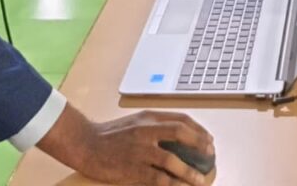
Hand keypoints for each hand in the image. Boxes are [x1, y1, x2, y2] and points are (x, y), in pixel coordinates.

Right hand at [78, 112, 214, 185]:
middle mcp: (146, 130)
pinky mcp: (132, 169)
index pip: (180, 119)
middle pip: (180, 133)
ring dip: (189, 171)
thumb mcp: (135, 122)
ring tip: (201, 180)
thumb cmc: (111, 135)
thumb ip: (154, 126)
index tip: (209, 139)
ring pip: (171, 160)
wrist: (86, 144)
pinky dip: (171, 184)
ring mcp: (140, 150)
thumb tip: (177, 134)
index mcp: (149, 118)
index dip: (198, 129)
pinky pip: (157, 179)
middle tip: (211, 155)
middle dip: (199, 144)